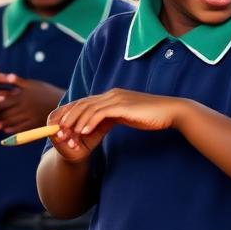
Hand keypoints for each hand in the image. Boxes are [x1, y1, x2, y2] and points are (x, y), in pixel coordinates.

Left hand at [0, 78, 64, 135]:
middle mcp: (25, 106)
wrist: (64, 103)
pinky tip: (8, 130)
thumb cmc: (48, 92)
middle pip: (6, 111)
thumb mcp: (35, 84)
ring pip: (13, 121)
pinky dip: (13, 129)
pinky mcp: (36, 123)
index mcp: (23, 96)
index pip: (3, 101)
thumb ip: (20, 82)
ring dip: (3, 123)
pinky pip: (22, 128)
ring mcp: (31, 116)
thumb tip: (9, 77)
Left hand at [47, 88, 186, 161]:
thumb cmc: (154, 116)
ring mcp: (116, 99)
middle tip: (58, 132)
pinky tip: (84, 132)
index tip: (61, 126)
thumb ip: (117, 115)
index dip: (70, 113)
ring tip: (68, 135)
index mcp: (112, 95)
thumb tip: (105, 122)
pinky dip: (89, 123)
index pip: (85, 102)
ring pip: (87, 108)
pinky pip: (100, 114)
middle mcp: (111, 94)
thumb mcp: (131, 115)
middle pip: (81, 103)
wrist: (172, 112)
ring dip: (75, 123)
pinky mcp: (122, 106)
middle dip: (67, 118)